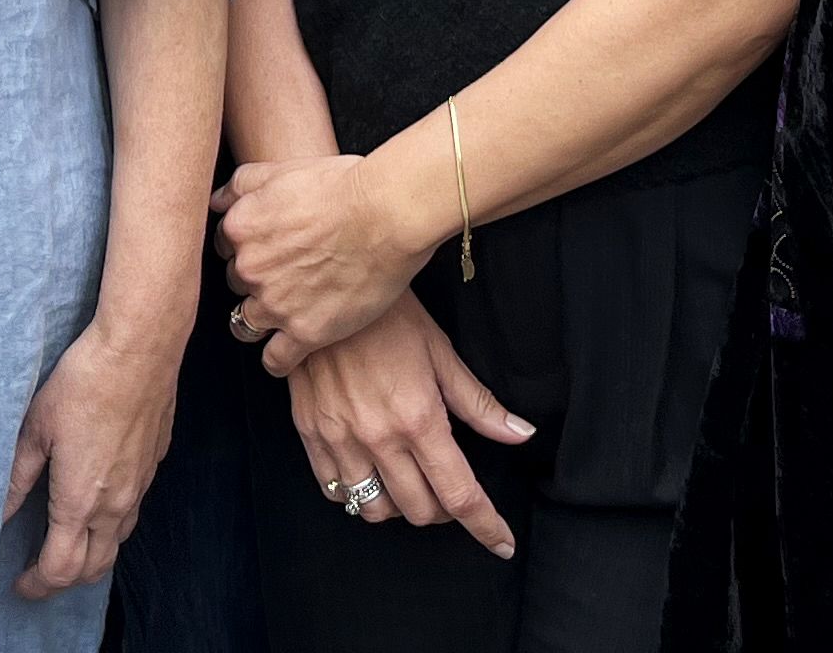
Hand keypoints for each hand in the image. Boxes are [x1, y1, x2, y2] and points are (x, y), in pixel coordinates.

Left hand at [2, 317, 180, 599]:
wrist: (139, 349)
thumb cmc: (83, 383)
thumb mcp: (36, 429)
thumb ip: (18, 477)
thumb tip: (0, 513)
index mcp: (80, 501)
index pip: (60, 569)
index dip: (37, 585)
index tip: (19, 584)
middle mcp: (115, 505)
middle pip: (93, 569)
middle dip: (64, 581)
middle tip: (38, 574)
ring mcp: (139, 486)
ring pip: (117, 542)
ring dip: (90, 555)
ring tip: (64, 542)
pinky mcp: (153, 464)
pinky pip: (131, 510)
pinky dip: (110, 523)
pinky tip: (94, 501)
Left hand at [216, 150, 428, 365]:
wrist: (385, 214)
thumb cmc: (342, 185)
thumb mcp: (282, 168)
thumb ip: (242, 184)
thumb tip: (217, 202)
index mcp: (241, 228)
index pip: (224, 247)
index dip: (245, 247)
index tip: (266, 249)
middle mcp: (250, 269)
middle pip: (236, 283)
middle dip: (256, 280)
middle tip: (287, 273)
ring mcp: (275, 304)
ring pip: (246, 324)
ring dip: (260, 319)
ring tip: (283, 313)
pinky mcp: (305, 332)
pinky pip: (275, 359)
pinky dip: (277, 359)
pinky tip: (287, 352)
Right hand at [282, 300, 532, 561]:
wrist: (324, 288)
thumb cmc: (389, 315)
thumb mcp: (441, 353)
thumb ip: (479, 405)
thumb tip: (521, 435)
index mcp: (419, 419)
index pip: (460, 495)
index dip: (486, 526)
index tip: (501, 543)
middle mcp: (379, 438)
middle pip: (420, 511)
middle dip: (444, 510)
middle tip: (449, 487)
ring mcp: (340, 439)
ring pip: (375, 511)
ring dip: (400, 506)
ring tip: (408, 479)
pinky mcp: (311, 433)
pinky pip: (336, 491)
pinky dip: (357, 493)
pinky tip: (371, 471)